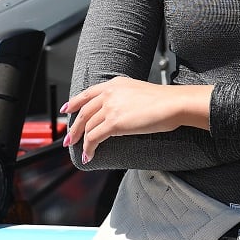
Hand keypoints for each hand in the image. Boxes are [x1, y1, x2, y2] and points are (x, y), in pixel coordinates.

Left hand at [62, 77, 211, 161]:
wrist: (173, 104)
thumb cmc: (164, 101)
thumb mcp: (138, 92)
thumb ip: (124, 98)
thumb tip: (119, 112)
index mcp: (114, 84)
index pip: (87, 93)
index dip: (74, 103)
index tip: (66, 109)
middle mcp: (109, 94)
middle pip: (83, 112)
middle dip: (74, 127)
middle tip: (69, 138)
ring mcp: (110, 107)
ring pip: (87, 126)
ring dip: (82, 141)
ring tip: (82, 150)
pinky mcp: (113, 123)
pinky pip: (94, 138)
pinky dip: (89, 148)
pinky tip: (89, 155)